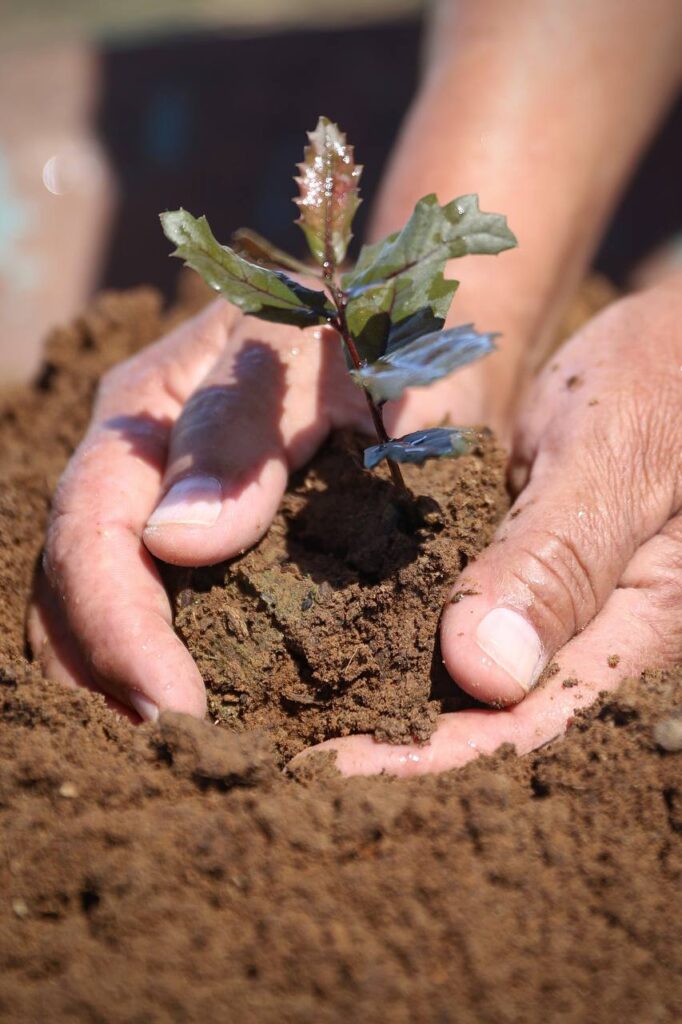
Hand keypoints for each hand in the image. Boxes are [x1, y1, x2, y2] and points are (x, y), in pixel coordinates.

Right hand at [28, 294, 510, 720]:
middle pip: (70, 589)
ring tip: (173, 768)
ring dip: (114, 695)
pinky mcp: (195, 548)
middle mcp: (135, 468)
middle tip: (171, 767)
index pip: (92, 535)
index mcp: (148, 417)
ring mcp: (156, 508)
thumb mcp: (315, 354)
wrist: (408, 327)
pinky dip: (151, 680)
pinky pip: (145, 619)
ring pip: (87, 614)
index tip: (178, 713)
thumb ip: (245, 430)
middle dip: (104, 684)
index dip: (120, 630)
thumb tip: (176, 541)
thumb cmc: (374, 334)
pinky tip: (196, 728)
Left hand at [297, 275, 681, 774]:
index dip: (428, 757)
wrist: (680, 347)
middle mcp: (618, 641)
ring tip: (314, 721)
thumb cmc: (665, 373)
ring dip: (409, 712)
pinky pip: (491, 638)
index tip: (329, 766)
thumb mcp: (613, 451)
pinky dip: (425, 654)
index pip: (531, 726)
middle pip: (507, 729)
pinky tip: (360, 655)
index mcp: (648, 624)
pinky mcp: (554, 585)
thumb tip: (484, 675)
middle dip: (408, 751)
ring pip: (495, 695)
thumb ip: (558, 559)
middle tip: (302, 758)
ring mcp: (585, 616)